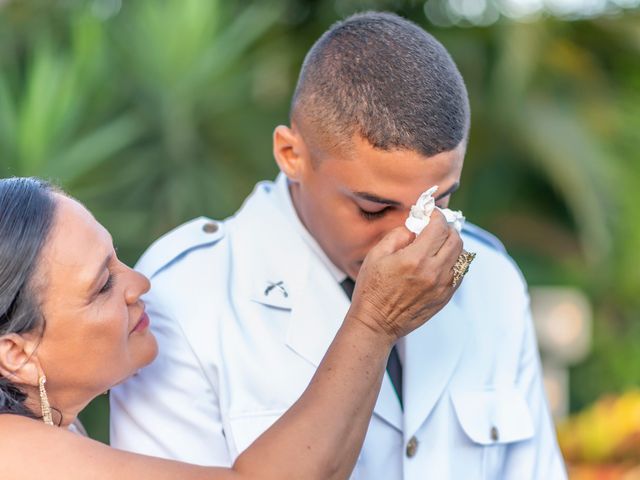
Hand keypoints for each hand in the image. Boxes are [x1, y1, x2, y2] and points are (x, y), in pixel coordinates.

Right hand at [349, 210, 462, 342]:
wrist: (377, 323)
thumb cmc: (372, 289)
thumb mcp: (376, 255)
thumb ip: (398, 235)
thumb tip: (415, 227)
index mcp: (415, 259)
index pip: (439, 227)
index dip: (436, 215)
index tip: (430, 213)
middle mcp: (433, 272)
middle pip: (456, 239)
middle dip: (447, 228)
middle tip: (435, 227)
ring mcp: (442, 286)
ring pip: (462, 256)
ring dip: (452, 245)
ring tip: (437, 245)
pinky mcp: (445, 297)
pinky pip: (459, 273)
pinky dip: (453, 262)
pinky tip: (438, 262)